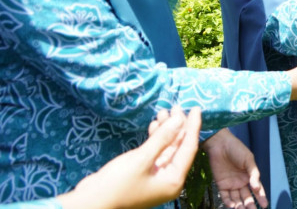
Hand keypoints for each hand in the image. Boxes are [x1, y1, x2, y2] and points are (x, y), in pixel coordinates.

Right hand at [57, 106, 200, 208]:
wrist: (90, 203)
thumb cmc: (117, 184)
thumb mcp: (142, 158)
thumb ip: (162, 138)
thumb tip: (179, 119)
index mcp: (174, 180)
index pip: (189, 148)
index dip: (193, 127)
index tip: (196, 108)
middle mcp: (169, 180)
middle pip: (179, 147)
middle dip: (178, 126)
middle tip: (176, 106)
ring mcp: (157, 177)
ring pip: (167, 148)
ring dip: (166, 130)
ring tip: (163, 111)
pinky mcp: (145, 174)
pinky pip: (156, 152)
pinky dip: (156, 138)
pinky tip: (154, 124)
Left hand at [202, 128, 267, 208]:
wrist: (220, 144)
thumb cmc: (237, 149)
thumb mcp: (248, 160)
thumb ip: (254, 174)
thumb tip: (257, 188)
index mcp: (249, 176)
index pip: (257, 189)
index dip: (261, 197)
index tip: (265, 205)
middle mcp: (241, 182)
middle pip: (247, 197)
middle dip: (250, 205)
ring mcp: (231, 184)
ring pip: (237, 199)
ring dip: (240, 205)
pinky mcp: (221, 185)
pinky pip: (225, 197)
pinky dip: (228, 202)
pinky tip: (233, 206)